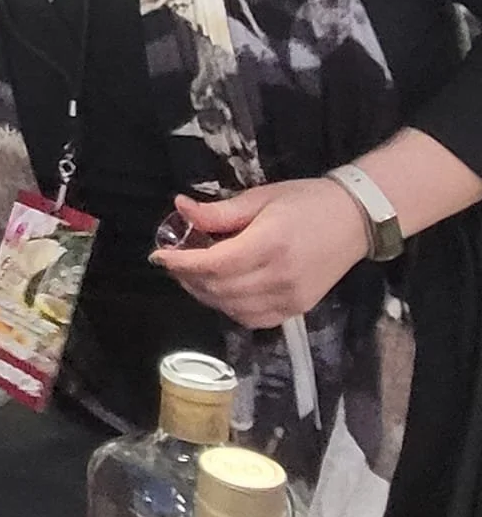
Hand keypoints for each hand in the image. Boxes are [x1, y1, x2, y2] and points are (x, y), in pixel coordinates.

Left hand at [150, 180, 368, 330]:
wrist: (357, 220)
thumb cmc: (307, 201)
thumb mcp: (261, 198)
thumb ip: (219, 212)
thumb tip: (180, 209)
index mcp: (270, 244)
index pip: (213, 264)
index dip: (180, 263)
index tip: (159, 255)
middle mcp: (279, 277)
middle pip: (218, 288)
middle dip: (187, 277)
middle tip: (173, 261)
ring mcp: (290, 298)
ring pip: (231, 307)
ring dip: (204, 293)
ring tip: (193, 274)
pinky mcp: (297, 309)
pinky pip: (252, 318)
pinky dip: (229, 308)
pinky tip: (221, 290)